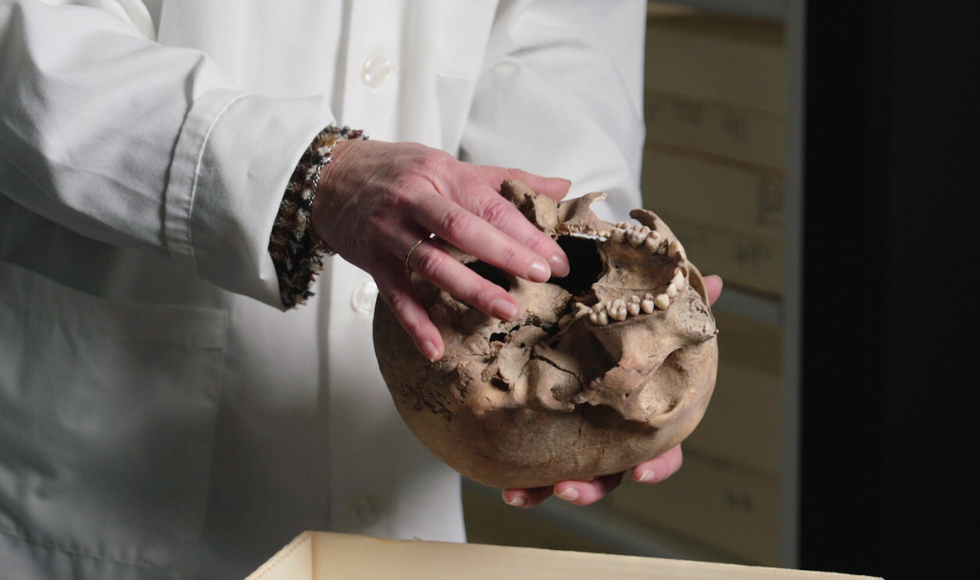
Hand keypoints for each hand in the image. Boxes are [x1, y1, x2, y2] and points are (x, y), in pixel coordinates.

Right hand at [312, 139, 570, 360]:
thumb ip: (504, 180)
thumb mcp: (448, 165)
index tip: (556, 259)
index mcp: (441, 175)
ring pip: (433, 264)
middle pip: (464, 230)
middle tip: (542, 278)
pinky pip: (396, 296)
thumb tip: (560, 187)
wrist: (327, 176)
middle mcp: (415, 201)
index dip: (527, 233)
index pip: (491, 205)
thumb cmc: (396, 171)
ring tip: (507, 311)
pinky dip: (415, 324)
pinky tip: (435, 349)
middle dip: (506, 254)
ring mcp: (390, 233)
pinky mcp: (371, 261)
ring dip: (471, 290)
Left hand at [501, 275, 723, 507]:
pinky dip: (521, 487)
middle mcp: (609, 437)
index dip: (656, 465)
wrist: (557, 316)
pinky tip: (507, 491)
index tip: (641, 474)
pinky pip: (530, 470)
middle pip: (610, 475)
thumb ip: (669, 305)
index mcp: (638, 415)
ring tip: (521, 496)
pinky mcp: (537, 439)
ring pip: (568, 480)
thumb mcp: (638, 311)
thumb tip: (715, 282)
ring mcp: (574, 442)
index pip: (660, 450)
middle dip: (591, 488)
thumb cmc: (610, 328)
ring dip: (545, 492)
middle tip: (568, 488)